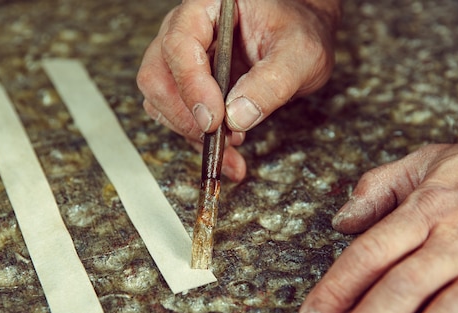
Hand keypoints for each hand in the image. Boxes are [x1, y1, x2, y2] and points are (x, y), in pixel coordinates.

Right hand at [137, 0, 339, 180]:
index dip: (192, 85)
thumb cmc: (298, 33)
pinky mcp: (187, 86)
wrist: (298, 43)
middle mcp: (186, 29)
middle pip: (157, 75)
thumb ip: (272, 82)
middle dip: (184, 115)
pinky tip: (227, 153)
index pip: (180, 43)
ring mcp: (181, 59)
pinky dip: (197, 140)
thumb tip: (237, 117)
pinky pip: (177, 116)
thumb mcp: (300, 54)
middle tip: (218, 136)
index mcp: (208, 6)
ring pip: (160, 100)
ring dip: (189, 132)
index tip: (214, 119)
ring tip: (231, 146)